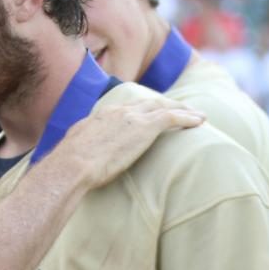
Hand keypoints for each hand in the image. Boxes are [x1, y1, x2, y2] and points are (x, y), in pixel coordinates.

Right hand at [50, 97, 202, 189]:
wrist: (71, 166)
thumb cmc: (68, 167)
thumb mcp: (73, 152)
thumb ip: (81, 149)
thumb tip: (75, 157)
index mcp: (101, 115)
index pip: (126, 107)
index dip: (141, 109)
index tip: (151, 113)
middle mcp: (118, 111)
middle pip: (148, 102)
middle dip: (165, 104)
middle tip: (180, 109)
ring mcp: (132, 118)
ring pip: (163, 106)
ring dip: (182, 109)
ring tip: (197, 114)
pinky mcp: (144, 127)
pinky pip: (172, 117)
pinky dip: (187, 117)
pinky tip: (200, 121)